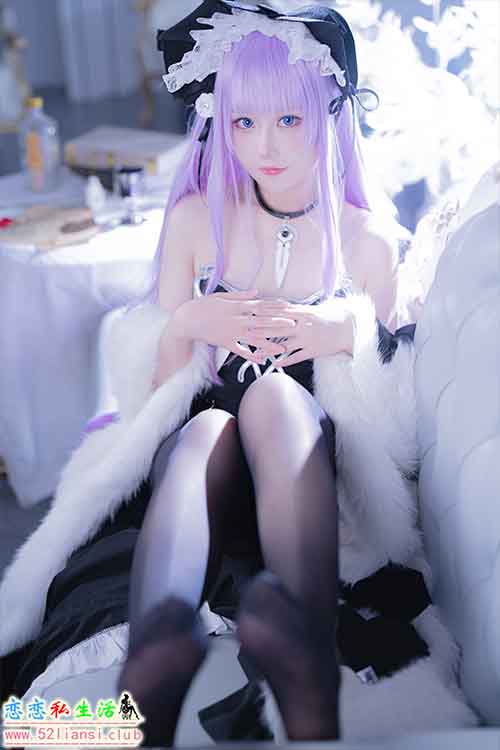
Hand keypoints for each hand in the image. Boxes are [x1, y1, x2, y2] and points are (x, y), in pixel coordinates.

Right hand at [176, 290, 297, 364]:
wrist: (186, 320)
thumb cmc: (203, 306)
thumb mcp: (221, 296)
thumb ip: (241, 296)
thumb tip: (257, 292)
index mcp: (236, 306)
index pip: (260, 306)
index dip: (275, 306)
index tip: (288, 307)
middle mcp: (236, 320)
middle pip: (261, 321)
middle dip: (278, 323)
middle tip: (293, 325)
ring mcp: (231, 332)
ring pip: (253, 338)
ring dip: (269, 344)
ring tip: (282, 348)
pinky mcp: (225, 343)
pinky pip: (240, 351)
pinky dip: (250, 356)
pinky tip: (261, 360)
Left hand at [247, 299, 353, 366]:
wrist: (347, 329)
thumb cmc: (326, 318)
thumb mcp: (310, 310)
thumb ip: (294, 310)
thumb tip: (277, 304)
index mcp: (302, 313)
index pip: (280, 312)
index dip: (265, 313)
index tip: (251, 312)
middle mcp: (304, 326)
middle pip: (279, 328)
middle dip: (262, 330)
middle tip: (247, 331)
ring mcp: (308, 339)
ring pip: (285, 344)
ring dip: (270, 349)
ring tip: (257, 352)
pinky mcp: (313, 351)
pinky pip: (297, 357)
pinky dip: (285, 361)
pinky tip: (275, 364)